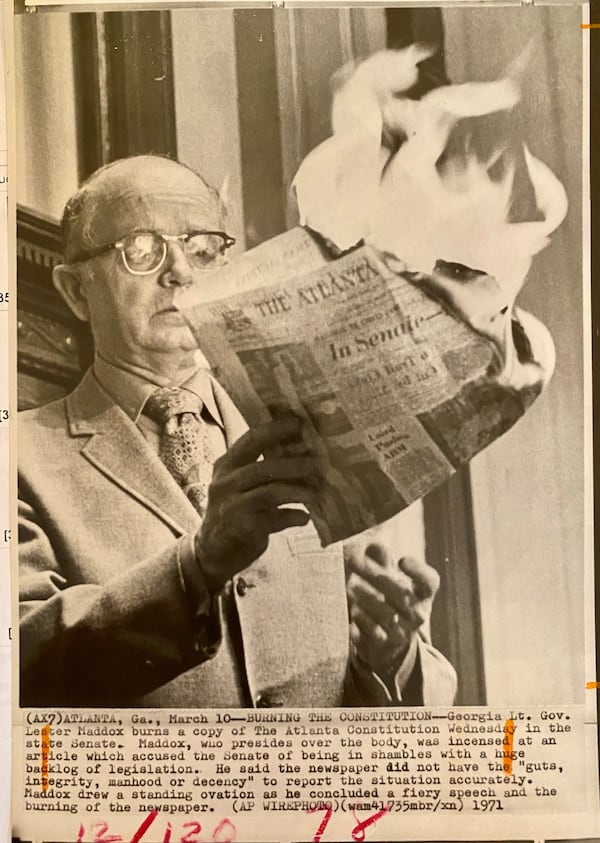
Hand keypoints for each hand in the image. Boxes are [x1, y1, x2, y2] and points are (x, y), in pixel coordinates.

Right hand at [194, 416, 319, 591]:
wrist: (214, 551)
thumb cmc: (235, 510)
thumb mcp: (241, 484)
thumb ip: (264, 468)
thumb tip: (305, 453)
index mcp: (226, 465)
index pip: (251, 440)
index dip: (276, 430)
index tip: (300, 423)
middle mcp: (225, 483)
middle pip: (263, 467)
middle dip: (294, 463)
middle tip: (318, 461)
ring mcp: (232, 506)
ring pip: (271, 492)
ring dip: (298, 490)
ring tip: (316, 491)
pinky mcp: (243, 528)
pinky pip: (275, 519)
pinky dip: (293, 516)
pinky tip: (305, 517)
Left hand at [344, 540, 439, 679]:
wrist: (389, 644)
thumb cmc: (391, 602)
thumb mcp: (392, 582)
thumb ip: (382, 562)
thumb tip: (374, 544)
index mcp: (424, 595)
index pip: (429, 581)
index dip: (417, 571)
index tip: (401, 560)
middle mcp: (418, 614)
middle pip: (401, 593)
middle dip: (378, 576)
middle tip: (356, 563)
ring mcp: (403, 631)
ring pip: (385, 613)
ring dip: (366, 597)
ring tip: (350, 584)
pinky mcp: (385, 645)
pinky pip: (372, 632)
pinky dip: (361, 619)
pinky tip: (352, 610)